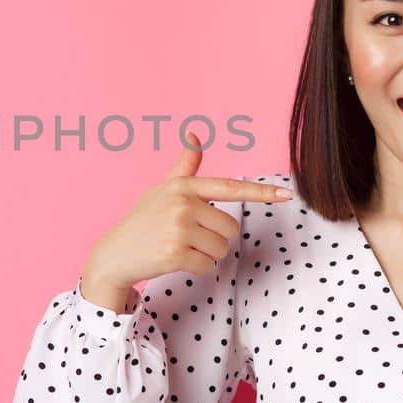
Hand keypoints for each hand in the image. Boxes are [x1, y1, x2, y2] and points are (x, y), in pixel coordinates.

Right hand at [80, 131, 293, 305]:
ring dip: (206, 253)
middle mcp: (182, 203)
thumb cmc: (143, 220)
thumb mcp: (163, 190)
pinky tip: (176, 260)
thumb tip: (194, 134)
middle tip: (188, 236)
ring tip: (180, 247)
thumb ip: (184, 167)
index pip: (230, 187)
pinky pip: (208, 265)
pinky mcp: (175, 253)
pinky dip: (197, 267)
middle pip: (230, 227)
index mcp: (183, 186)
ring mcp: (178, 228)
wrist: (114, 254)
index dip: (261, 193)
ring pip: (221, 248)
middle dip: (215, 237)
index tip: (287, 194)